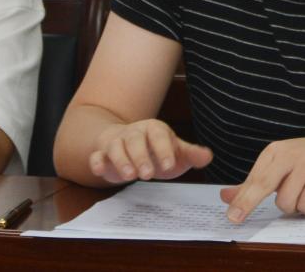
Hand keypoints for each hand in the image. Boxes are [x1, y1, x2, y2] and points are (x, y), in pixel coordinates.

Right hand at [89, 119, 211, 183]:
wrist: (127, 143)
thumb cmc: (154, 149)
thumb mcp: (174, 152)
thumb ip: (189, 155)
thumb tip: (208, 157)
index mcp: (153, 129)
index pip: (158, 135)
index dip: (164, 149)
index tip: (169, 165)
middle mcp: (133, 133)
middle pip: (135, 140)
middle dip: (141, 156)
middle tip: (148, 174)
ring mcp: (116, 142)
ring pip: (115, 147)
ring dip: (121, 160)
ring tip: (130, 176)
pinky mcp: (102, 154)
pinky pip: (96, 155)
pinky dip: (96, 161)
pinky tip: (100, 170)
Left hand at [220, 131, 304, 222]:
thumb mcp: (281, 164)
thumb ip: (254, 182)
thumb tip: (225, 196)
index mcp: (275, 151)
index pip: (254, 179)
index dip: (241, 199)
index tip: (231, 216)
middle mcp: (289, 155)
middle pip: (263, 185)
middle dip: (248, 204)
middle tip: (236, 219)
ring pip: (286, 201)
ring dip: (292, 207)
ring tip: (302, 195)